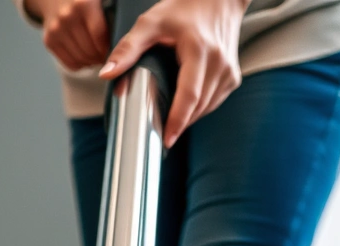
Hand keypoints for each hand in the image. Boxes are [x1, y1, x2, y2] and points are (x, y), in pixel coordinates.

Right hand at [26, 0, 110, 72]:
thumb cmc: (88, 3)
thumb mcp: (103, 2)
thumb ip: (113, 17)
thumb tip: (122, 46)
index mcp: (84, 4)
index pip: (100, 36)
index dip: (110, 47)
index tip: (117, 49)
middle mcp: (67, 16)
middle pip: (90, 50)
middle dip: (102, 56)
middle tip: (109, 55)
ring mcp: (56, 29)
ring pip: (81, 60)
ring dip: (92, 61)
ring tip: (99, 54)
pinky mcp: (49, 40)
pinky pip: (71, 63)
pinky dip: (81, 64)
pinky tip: (87, 55)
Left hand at [98, 0, 246, 146]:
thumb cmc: (184, 8)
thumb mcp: (150, 23)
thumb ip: (127, 49)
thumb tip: (107, 74)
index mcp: (199, 51)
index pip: (189, 95)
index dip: (178, 120)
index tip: (166, 140)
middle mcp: (219, 63)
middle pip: (198, 106)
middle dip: (179, 123)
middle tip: (159, 134)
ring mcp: (229, 71)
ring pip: (207, 107)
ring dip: (189, 118)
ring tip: (170, 124)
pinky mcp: (233, 76)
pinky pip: (214, 101)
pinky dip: (199, 108)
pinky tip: (185, 108)